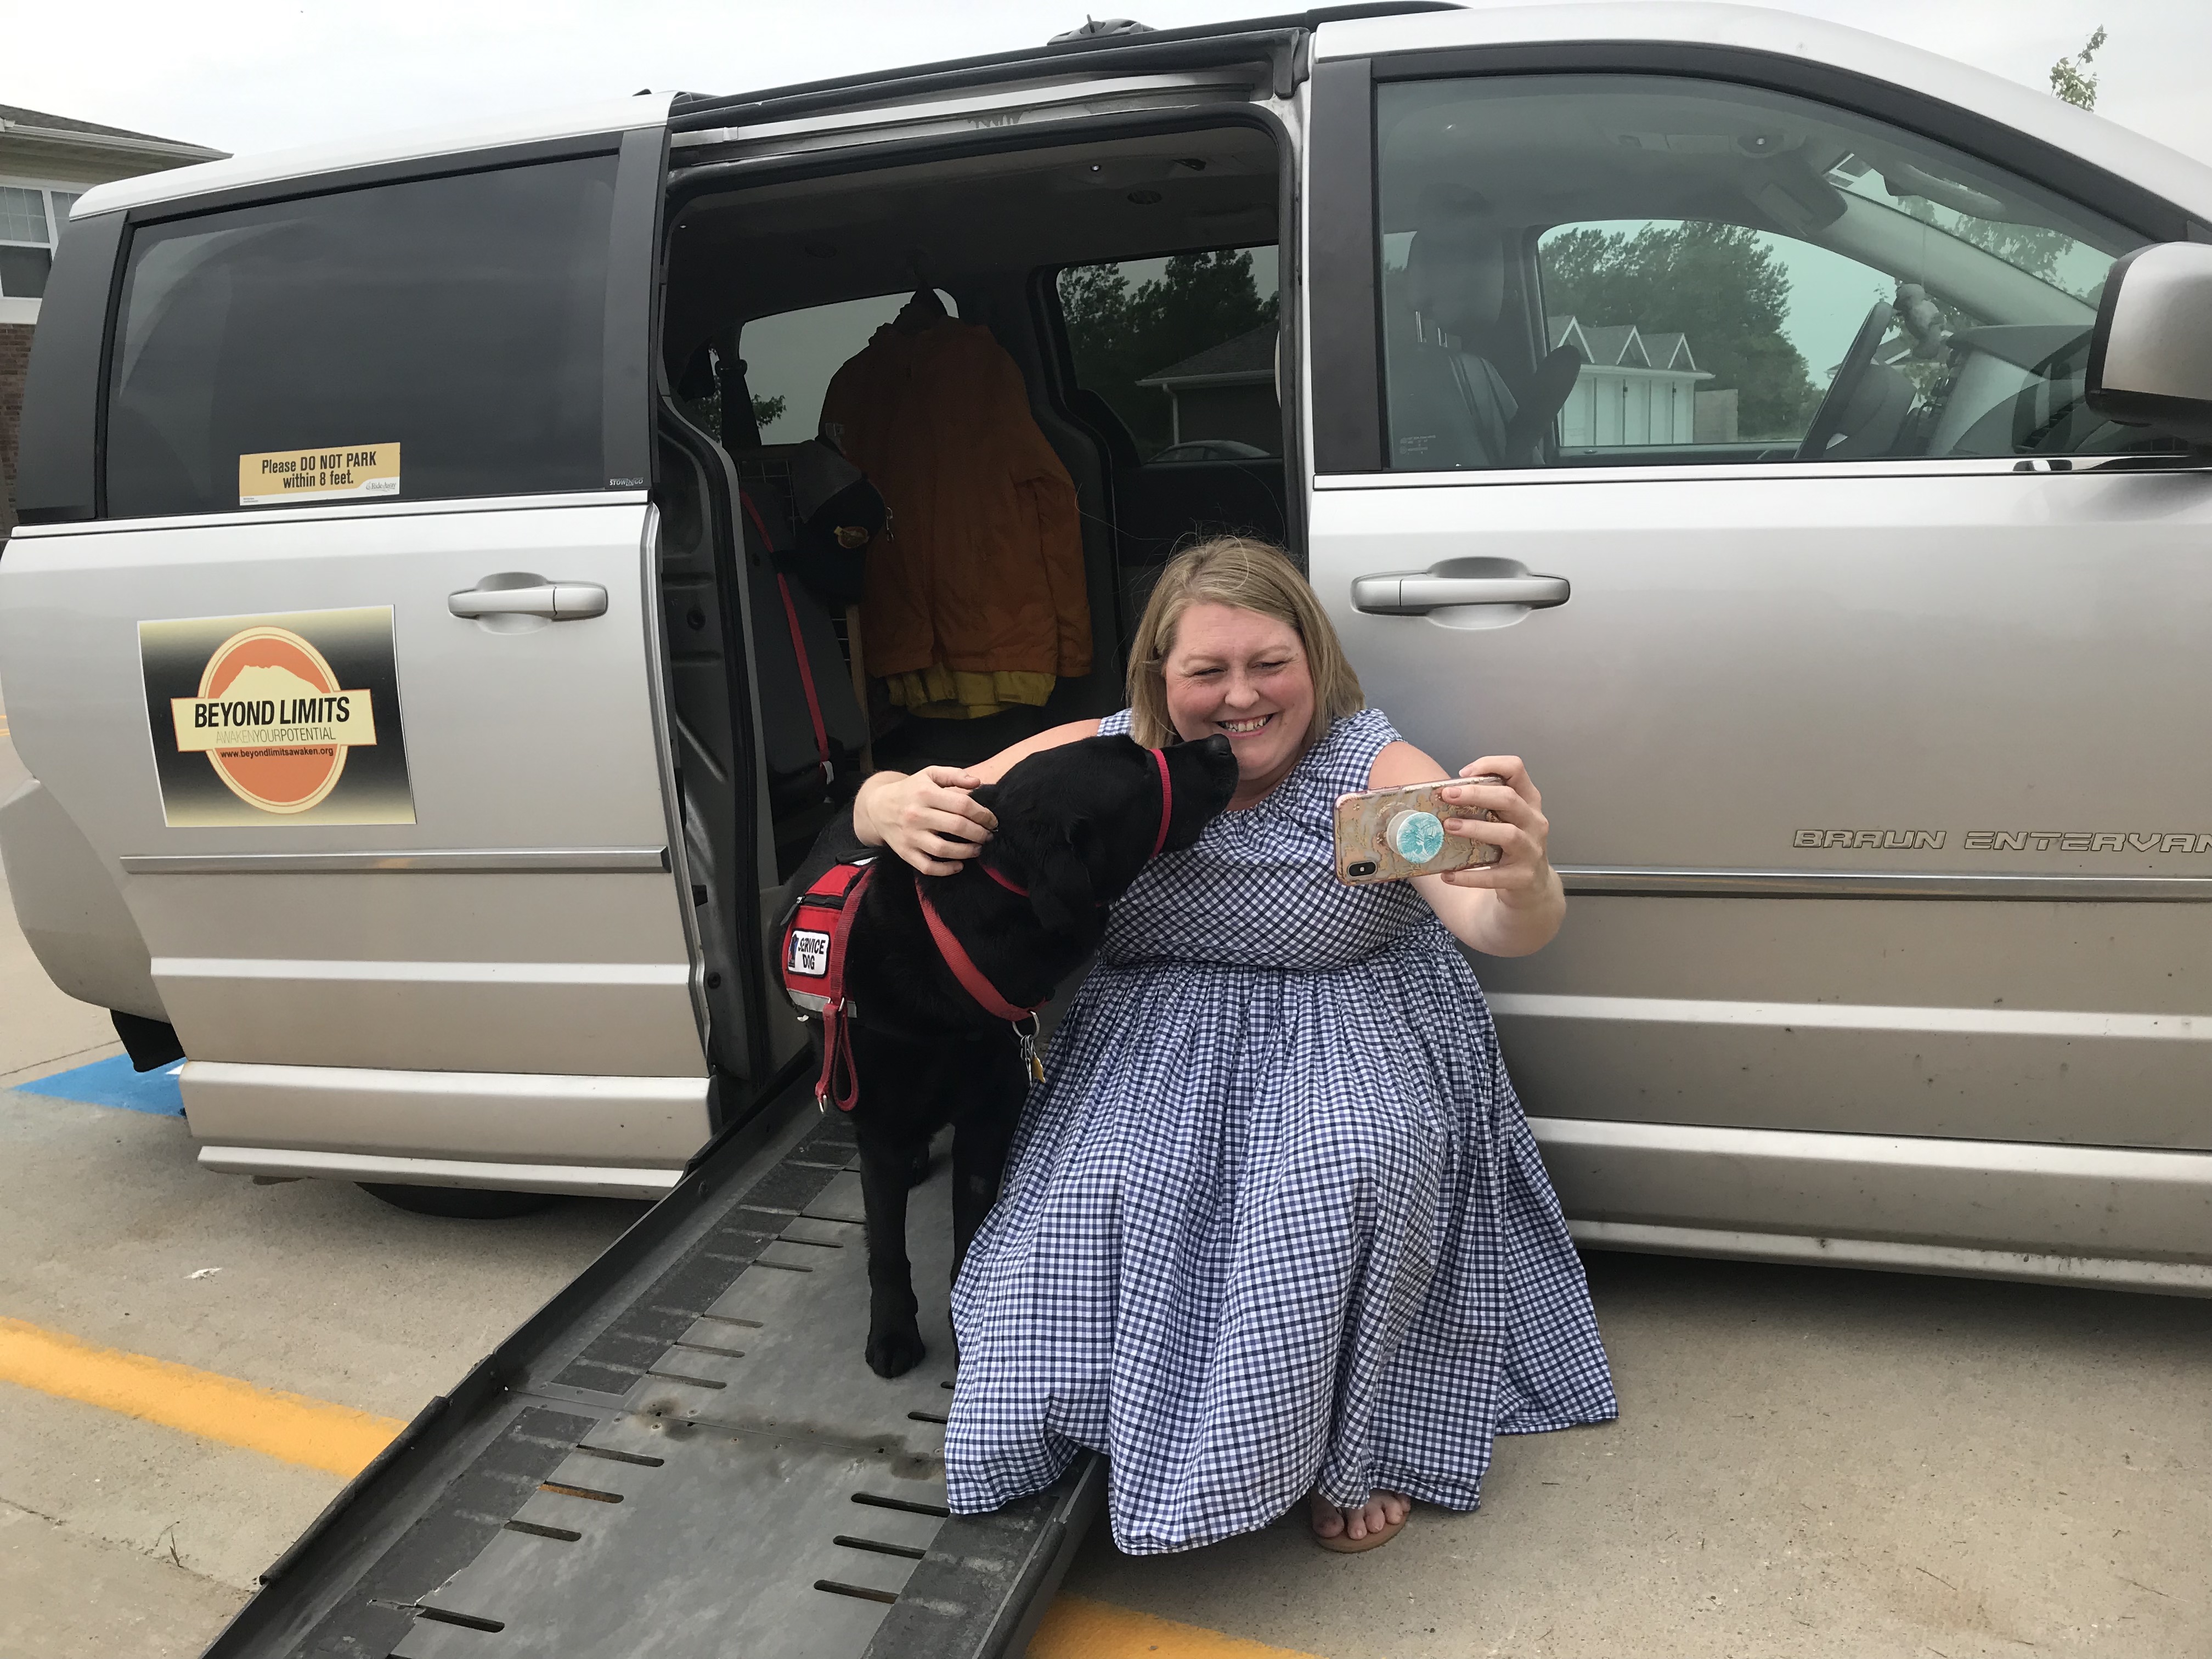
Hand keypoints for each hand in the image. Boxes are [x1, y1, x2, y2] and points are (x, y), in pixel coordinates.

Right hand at [855, 766, 998, 875]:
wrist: (877, 807)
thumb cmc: (910, 790)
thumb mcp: (929, 774)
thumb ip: (954, 775)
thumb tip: (978, 782)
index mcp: (925, 793)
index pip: (962, 805)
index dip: (982, 814)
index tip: (991, 820)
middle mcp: (917, 815)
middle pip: (957, 827)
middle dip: (979, 833)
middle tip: (988, 836)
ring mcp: (910, 836)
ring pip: (944, 850)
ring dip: (967, 852)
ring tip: (977, 849)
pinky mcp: (905, 852)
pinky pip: (927, 867)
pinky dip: (946, 870)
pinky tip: (959, 865)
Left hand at [1436, 755, 1555, 908]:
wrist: (1531, 887)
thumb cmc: (1511, 847)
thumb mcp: (1504, 819)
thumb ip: (1484, 805)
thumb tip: (1441, 797)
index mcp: (1528, 801)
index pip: (1517, 770)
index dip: (1491, 764)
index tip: (1464, 773)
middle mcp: (1534, 822)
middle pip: (1509, 799)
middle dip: (1476, 794)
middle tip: (1447, 795)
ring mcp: (1532, 850)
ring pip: (1508, 834)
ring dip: (1475, 828)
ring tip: (1449, 827)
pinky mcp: (1523, 877)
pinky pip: (1494, 876)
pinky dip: (1469, 876)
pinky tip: (1449, 875)